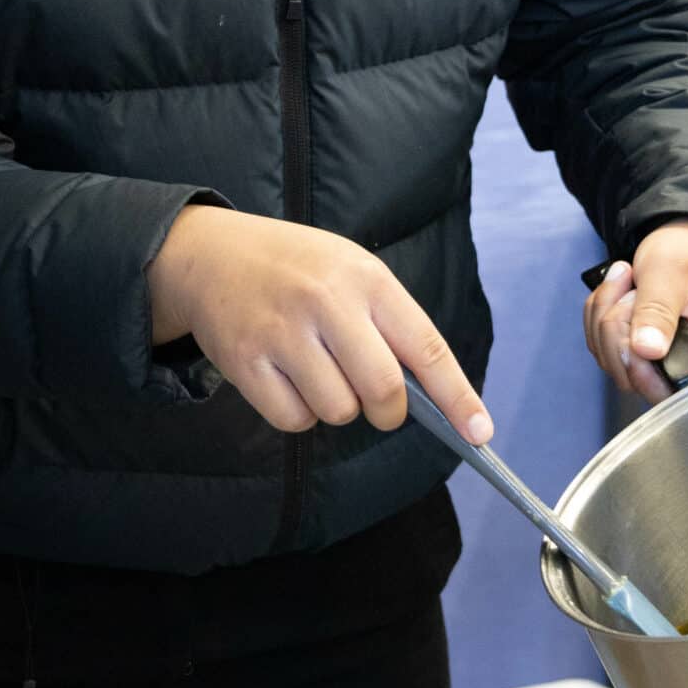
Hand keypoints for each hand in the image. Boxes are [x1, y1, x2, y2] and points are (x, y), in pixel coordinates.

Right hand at [147, 207, 493, 443]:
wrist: (208, 252)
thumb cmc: (296, 269)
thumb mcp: (350, 271)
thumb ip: (388, 324)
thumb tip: (430, 398)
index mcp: (366, 277)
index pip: (426, 347)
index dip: (458, 397)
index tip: (480, 434)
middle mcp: (326, 301)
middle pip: (383, 391)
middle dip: (388, 412)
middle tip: (378, 405)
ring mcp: (282, 331)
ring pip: (337, 411)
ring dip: (335, 408)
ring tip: (316, 371)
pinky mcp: (244, 360)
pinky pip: (293, 420)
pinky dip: (298, 414)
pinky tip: (286, 379)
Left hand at [583, 219, 687, 403]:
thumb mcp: (672, 271)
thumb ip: (658, 310)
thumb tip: (647, 349)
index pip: (670, 389)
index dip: (639, 365)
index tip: (632, 318)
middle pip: (631, 376)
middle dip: (616, 326)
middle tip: (633, 284)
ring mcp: (661, 362)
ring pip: (611, 360)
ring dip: (604, 315)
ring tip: (629, 279)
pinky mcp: (641, 352)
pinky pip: (602, 347)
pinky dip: (599, 315)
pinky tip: (620, 289)